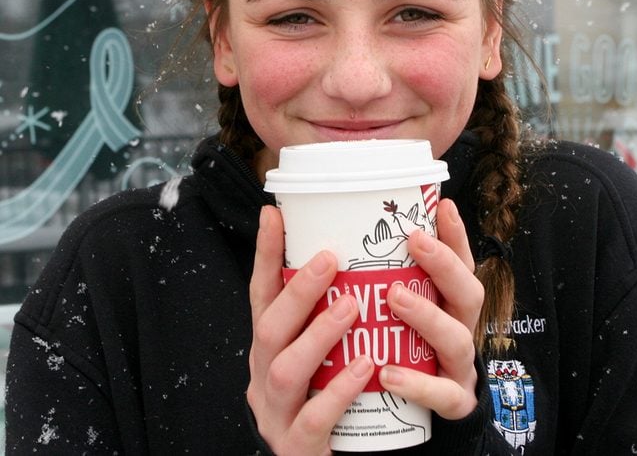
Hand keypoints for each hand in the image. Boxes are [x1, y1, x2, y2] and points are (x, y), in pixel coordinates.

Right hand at [247, 205, 373, 454]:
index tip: (273, 214)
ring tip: (352, 307)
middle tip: (330, 258)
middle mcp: (264, 374)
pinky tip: (366, 367)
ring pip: (285, 370)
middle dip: (298, 290)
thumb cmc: (320, 395)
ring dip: (317, 334)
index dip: (264, 254)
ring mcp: (276, 412)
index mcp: (269, 346)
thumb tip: (351, 257)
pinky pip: (314, 419)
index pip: (261, 294)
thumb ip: (323, 314)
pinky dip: (338, 391)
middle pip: (270, 326)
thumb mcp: (314, 351)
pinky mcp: (297, 446)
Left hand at [379, 198, 483, 419]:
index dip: (455, 235)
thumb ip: (380, 278)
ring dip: (427, 316)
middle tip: (416, 240)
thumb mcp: (396, 309)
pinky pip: (442, 395)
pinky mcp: (452, 403)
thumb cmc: (403, 348)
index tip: (442, 206)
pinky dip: (417, 383)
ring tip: (394, 297)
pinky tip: (388, 372)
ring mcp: (458, 367)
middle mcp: (459, 328)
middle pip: (468, 293)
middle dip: (445, 265)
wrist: (419, 415)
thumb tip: (342, 234)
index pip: (461, 263)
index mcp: (448, 302)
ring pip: (457, 339)